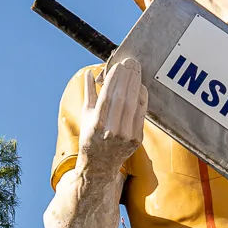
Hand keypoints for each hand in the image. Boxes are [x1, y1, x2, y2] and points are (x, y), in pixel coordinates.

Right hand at [76, 57, 147, 178]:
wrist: (99, 165)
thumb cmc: (90, 137)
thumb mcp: (85, 115)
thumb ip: (89, 93)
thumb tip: (90, 73)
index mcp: (96, 124)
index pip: (108, 97)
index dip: (114, 79)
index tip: (118, 65)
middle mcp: (112, 131)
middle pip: (123, 98)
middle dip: (127, 78)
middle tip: (131, 62)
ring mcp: (126, 136)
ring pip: (133, 104)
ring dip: (136, 84)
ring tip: (136, 70)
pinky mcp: (136, 139)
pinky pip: (141, 114)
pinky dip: (142, 99)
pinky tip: (141, 86)